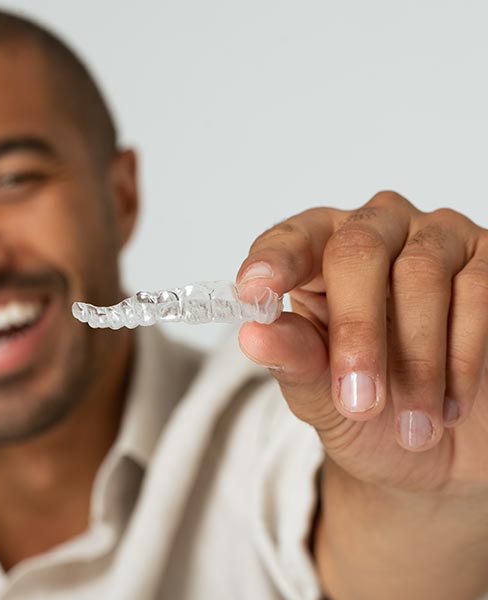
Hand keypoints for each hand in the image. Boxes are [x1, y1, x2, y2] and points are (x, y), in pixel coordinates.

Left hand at [237, 191, 487, 494]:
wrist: (436, 450)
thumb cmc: (365, 408)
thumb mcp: (318, 395)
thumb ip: (292, 360)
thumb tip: (253, 334)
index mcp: (317, 253)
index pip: (291, 240)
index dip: (274, 262)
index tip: (255, 293)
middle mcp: (375, 231)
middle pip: (358, 251)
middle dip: (357, 331)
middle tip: (359, 400)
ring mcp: (436, 239)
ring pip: (422, 275)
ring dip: (417, 360)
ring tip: (411, 426)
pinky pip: (479, 294)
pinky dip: (463, 359)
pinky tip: (450, 406)